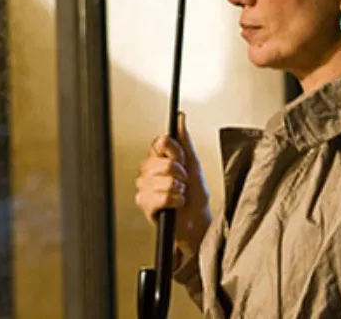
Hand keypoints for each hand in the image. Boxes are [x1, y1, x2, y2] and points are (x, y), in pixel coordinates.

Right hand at [135, 112, 209, 255]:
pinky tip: (176, 204)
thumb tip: (180, 118)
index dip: (176, 153)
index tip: (183, 161)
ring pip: (162, 180)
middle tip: (183, 182)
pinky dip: (174, 201)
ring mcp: (144, 187)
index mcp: (158, 158)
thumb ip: (185, 141)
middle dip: (179, 174)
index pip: (160, 142)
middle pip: (162, 162)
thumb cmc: (194, 196)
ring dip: (178, 189)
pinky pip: (160, 197)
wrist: (197, 222)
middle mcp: (148, 171)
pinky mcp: (144, 204)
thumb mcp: (194, 165)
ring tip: (180, 194)